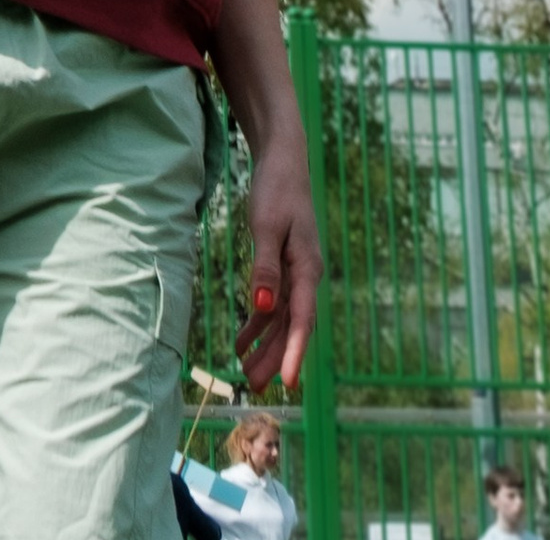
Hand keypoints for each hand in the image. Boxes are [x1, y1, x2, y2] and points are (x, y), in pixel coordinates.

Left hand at [236, 137, 322, 393]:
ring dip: (265, 345)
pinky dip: (257, 322)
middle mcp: (304, 276)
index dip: (293, 352)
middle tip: (256, 388)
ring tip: (246, 373)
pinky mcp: (281, 265)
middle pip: (291, 326)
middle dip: (275, 357)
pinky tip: (241, 340)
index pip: (301, 319)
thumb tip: (263, 308)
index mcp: (307, 269)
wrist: (283, 161)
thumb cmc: (277, 189)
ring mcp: (294, 272)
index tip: (287, 383)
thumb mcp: (267, 225)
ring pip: (280, 318)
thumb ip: (266, 267)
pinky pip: (271, 302)